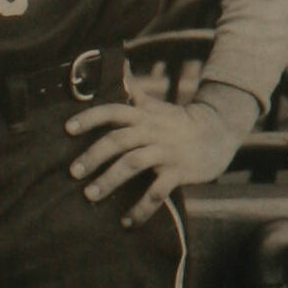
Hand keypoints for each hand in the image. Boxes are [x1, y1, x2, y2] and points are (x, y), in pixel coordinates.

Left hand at [65, 83, 259, 228]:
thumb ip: (133, 93)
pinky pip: (157, 191)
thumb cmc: (178, 121)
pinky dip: (141, 208)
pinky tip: (128, 221)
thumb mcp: (156, 105)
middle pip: (118, 140)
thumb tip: (119, 66)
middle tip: (72, 172)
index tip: (67, 128)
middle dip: (93, 156)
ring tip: (90, 195)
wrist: (220, 132)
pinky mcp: (179, 172)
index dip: (90, 118)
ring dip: (110, 180)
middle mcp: (152, 131)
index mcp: (143, 116)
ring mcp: (166, 152)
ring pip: (133, 164)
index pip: (113, 111)